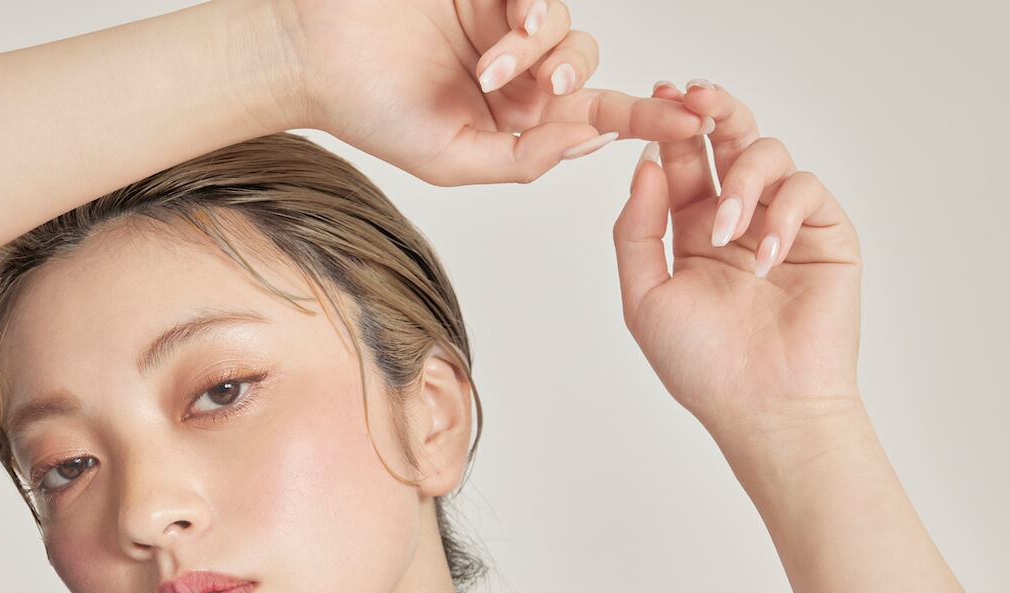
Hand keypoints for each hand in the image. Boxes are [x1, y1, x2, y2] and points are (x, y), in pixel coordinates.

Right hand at [263, 0, 709, 183]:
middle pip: (587, 73)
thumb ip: (519, 159)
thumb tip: (586, 144)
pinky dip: (533, 16)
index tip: (697, 125)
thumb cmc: (368, 113)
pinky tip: (507, 32)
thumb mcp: (450, 159)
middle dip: (579, 86)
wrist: (312, 54)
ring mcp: (501, 24)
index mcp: (511, 122)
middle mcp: (514, 74)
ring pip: (566, 32)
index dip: (649, 119)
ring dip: (542, 52)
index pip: (595, 120)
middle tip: (546, 94)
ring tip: (492, 69)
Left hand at [611, 80, 864, 475]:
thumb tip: (647, 164)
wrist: (765, 408)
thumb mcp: (645, 298)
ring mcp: (783, 224)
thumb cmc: (704, 367)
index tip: (657, 100)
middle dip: (713, 113)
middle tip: (697, 99)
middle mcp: (738, 220)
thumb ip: (637, 231)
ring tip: (726, 232)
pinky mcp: (824, 235)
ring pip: (768, 155)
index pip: (683, 163)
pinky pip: (806, 190)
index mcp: (690, 232)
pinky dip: (781, 213)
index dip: (671, 128)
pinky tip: (764, 257)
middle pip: (729, 142)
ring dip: (741, 182)